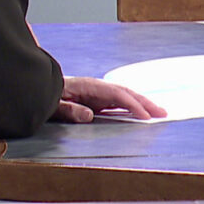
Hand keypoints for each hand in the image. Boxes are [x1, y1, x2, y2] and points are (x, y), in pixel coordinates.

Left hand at [52, 76, 167, 123]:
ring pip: (125, 97)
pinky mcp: (97, 99)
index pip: (117, 94)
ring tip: (158, 113)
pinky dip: (132, 106)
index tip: (146, 116)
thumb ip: (70, 110)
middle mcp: (97, 88)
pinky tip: (140, 114)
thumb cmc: (47, 98)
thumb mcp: (54, 105)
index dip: (133, 104)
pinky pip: (118, 102)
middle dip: (146, 102)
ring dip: (142, 104)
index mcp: (89, 86)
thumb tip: (89, 116)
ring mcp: (98, 93)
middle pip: (126, 93)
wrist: (39, 89)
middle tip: (163, 113)